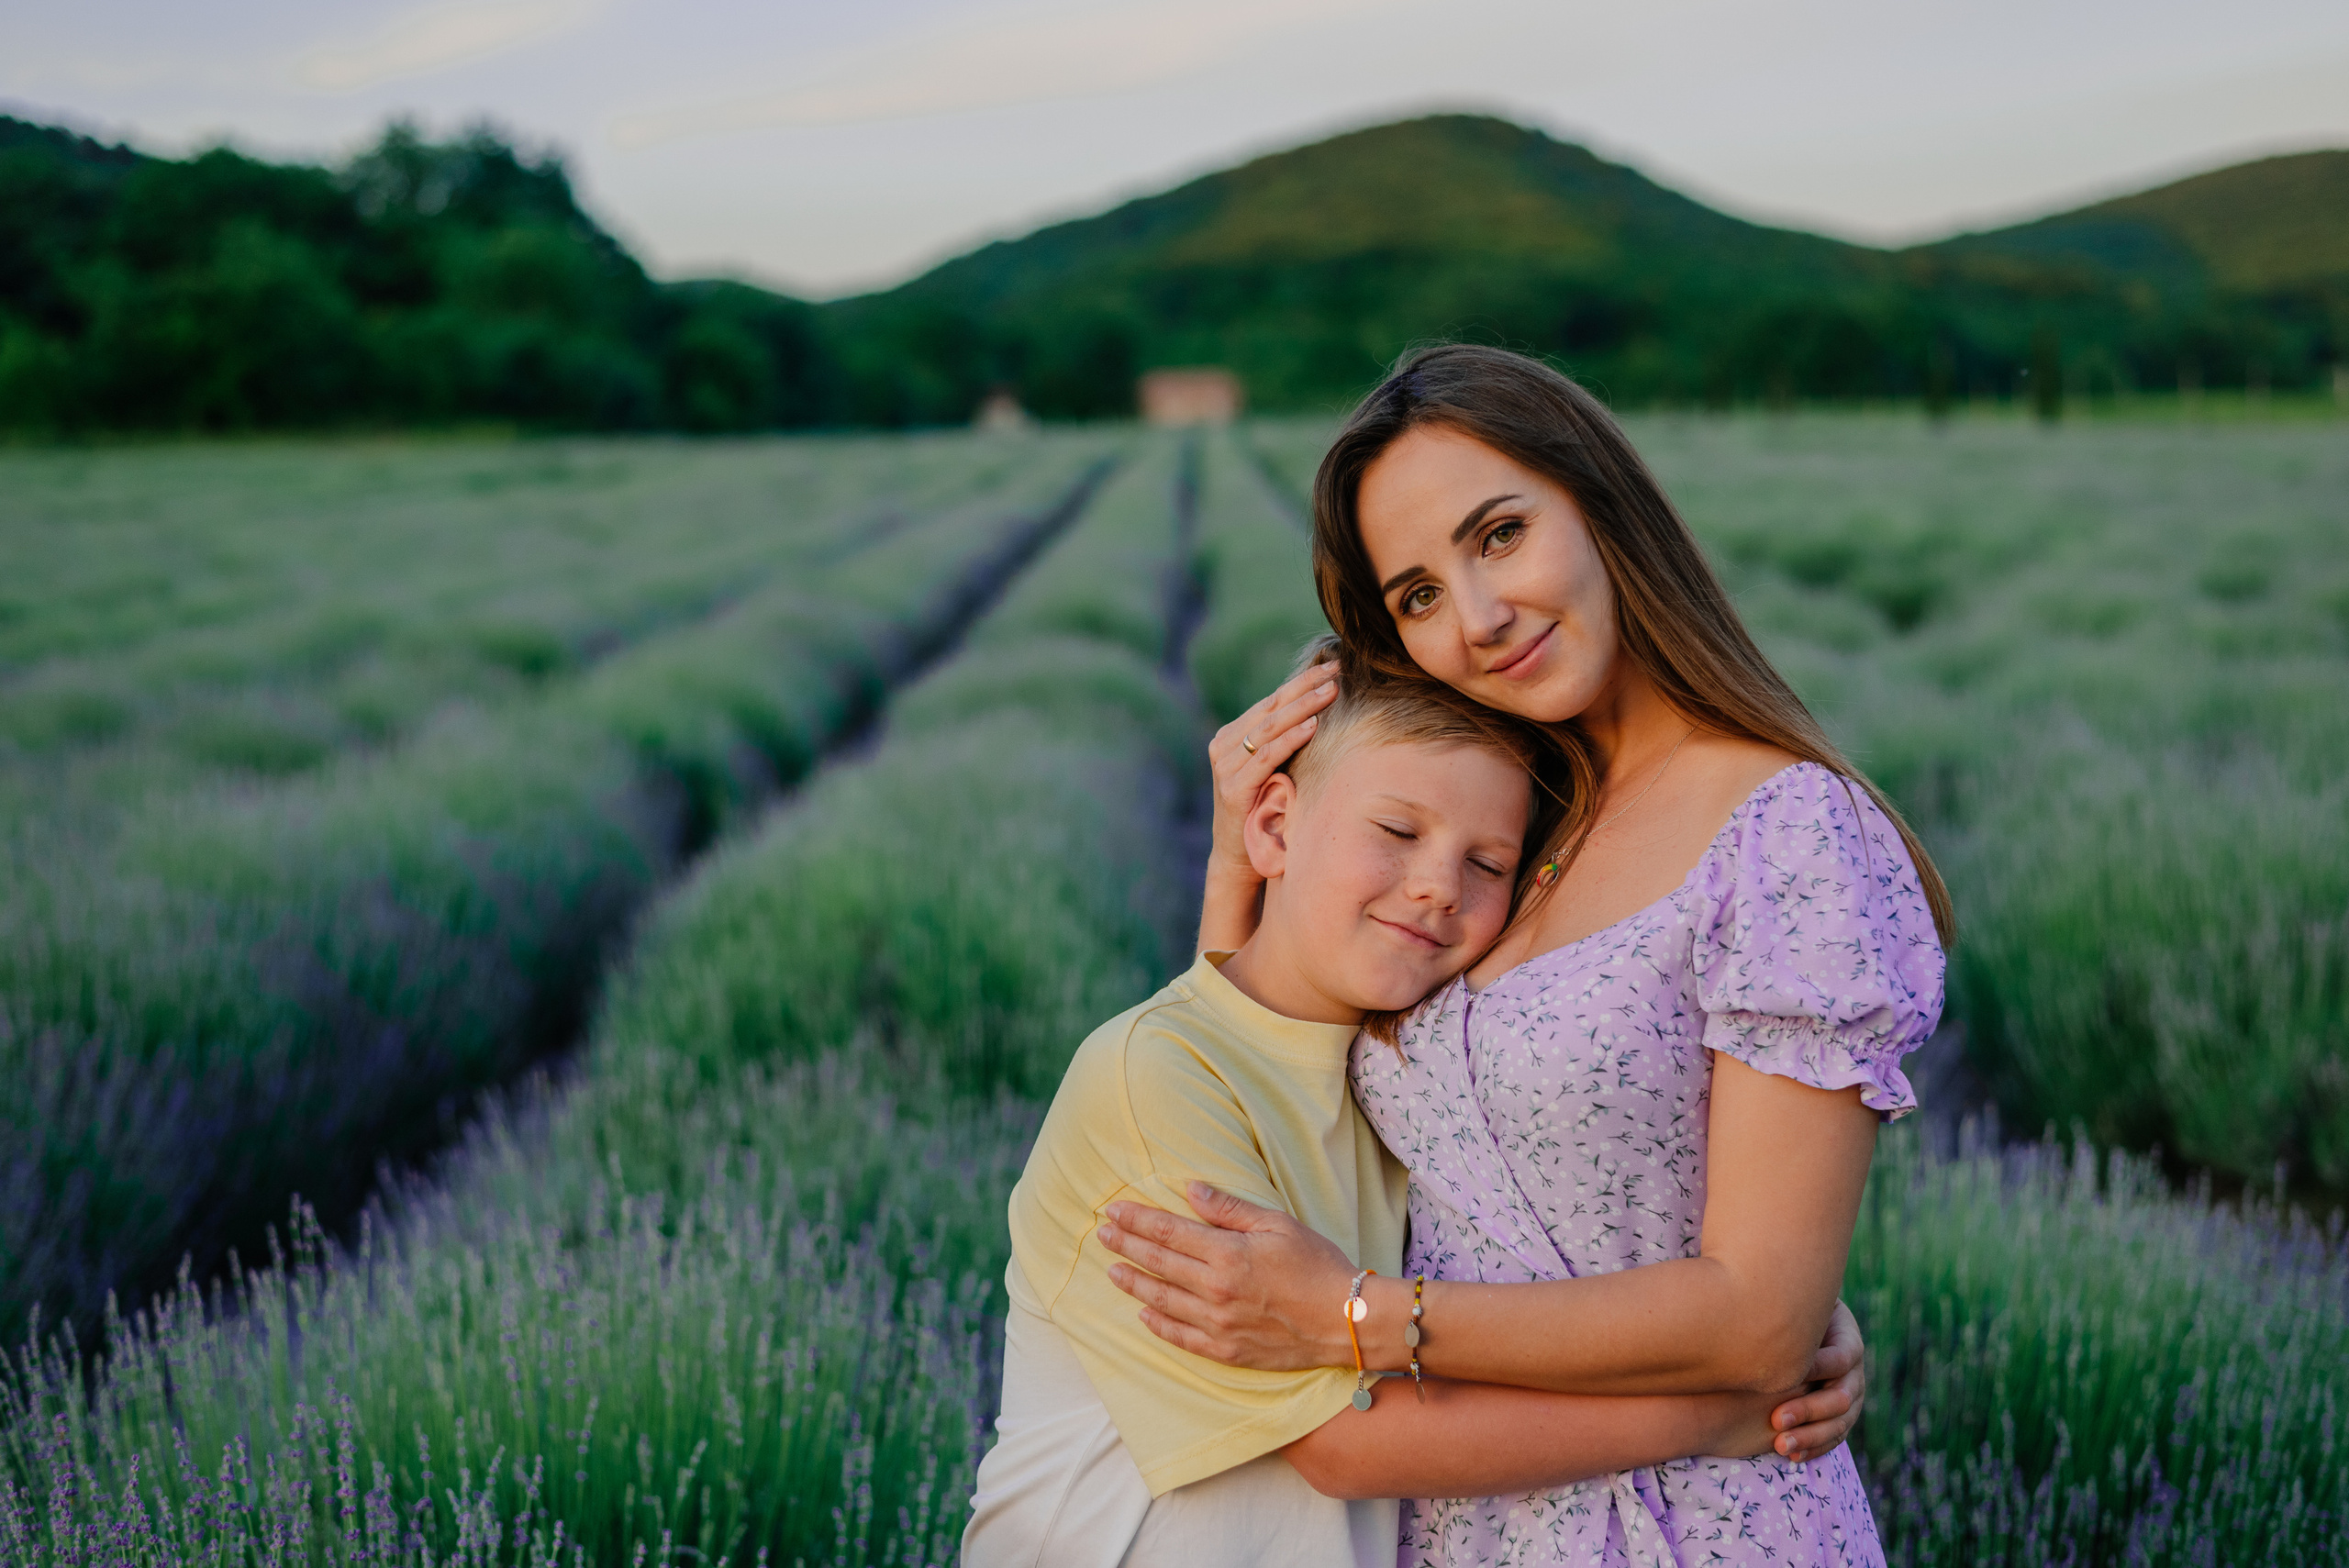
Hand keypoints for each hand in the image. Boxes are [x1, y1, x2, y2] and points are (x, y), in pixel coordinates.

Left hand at [1099, 1182, 1357, 1370]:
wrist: (1348, 1319)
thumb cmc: (1318, 1265)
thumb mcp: (1277, 1224)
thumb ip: (1229, 1209)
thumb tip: (1190, 1188)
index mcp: (1227, 1254)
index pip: (1168, 1232)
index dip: (1137, 1220)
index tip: (1114, 1211)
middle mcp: (1215, 1290)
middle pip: (1158, 1263)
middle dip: (1126, 1246)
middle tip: (1103, 1234)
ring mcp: (1218, 1325)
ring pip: (1162, 1301)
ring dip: (1134, 1283)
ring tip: (1113, 1271)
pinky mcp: (1227, 1350)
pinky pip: (1181, 1338)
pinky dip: (1158, 1325)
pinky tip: (1144, 1313)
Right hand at [1207, 666, 1338, 884]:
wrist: (1239, 855)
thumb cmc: (1264, 807)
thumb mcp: (1273, 768)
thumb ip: (1284, 741)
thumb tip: (1323, 708)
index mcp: (1233, 735)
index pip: (1271, 699)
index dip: (1302, 681)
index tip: (1333, 665)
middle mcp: (1224, 745)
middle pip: (1271, 707)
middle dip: (1306, 686)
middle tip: (1337, 670)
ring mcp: (1226, 767)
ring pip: (1269, 728)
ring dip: (1303, 707)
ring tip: (1331, 692)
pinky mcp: (1233, 789)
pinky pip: (1266, 757)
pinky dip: (1291, 740)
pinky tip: (1313, 727)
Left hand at [1767, 1299, 1865, 1463]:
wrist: (1796, 1330)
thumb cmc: (1788, 1311)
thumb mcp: (1793, 1307)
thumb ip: (1789, 1314)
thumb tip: (1769, 1307)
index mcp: (1848, 1339)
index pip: (1841, 1358)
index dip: (1815, 1369)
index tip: (1782, 1377)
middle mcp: (1855, 1371)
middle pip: (1842, 1396)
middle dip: (1809, 1410)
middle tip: (1776, 1420)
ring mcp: (1852, 1396)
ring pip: (1841, 1422)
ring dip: (1811, 1436)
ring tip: (1781, 1446)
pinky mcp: (1842, 1416)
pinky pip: (1835, 1436)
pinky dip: (1816, 1447)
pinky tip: (1794, 1457)